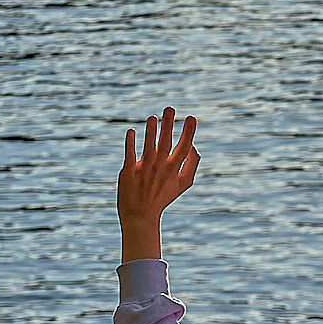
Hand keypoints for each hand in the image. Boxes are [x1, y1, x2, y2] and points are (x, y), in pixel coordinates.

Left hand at [117, 106, 199, 262]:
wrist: (140, 215)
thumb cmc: (162, 197)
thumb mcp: (183, 184)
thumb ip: (192, 165)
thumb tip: (194, 146)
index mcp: (173, 169)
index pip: (183, 147)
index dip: (189, 132)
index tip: (191, 117)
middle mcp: (159, 168)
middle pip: (165, 143)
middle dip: (169, 125)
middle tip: (170, 108)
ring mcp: (144, 170)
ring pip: (148, 147)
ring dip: (150, 131)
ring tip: (152, 118)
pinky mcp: (128, 172)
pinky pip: (130, 155)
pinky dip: (130, 143)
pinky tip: (131, 131)